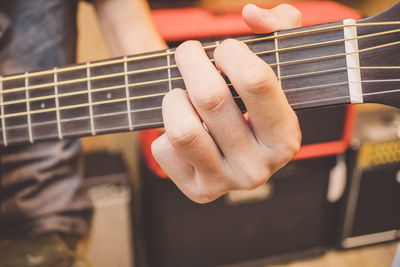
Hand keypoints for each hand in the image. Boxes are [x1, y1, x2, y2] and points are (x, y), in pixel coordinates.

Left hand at [151, 4, 301, 202]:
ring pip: (182, 129)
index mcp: (286, 138)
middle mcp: (258, 168)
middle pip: (210, 98)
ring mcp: (226, 183)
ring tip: (181, 92)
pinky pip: (164, 149)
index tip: (225, 48)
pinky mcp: (197, 191)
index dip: (232, 51)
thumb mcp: (281, 64)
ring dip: (175, 98)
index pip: (256, 80)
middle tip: (189, 53)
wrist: (239, 148)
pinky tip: (182, 125)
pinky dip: (165, 130)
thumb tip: (251, 14)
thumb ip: (280, 27)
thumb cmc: (255, 103)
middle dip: (192, 61)